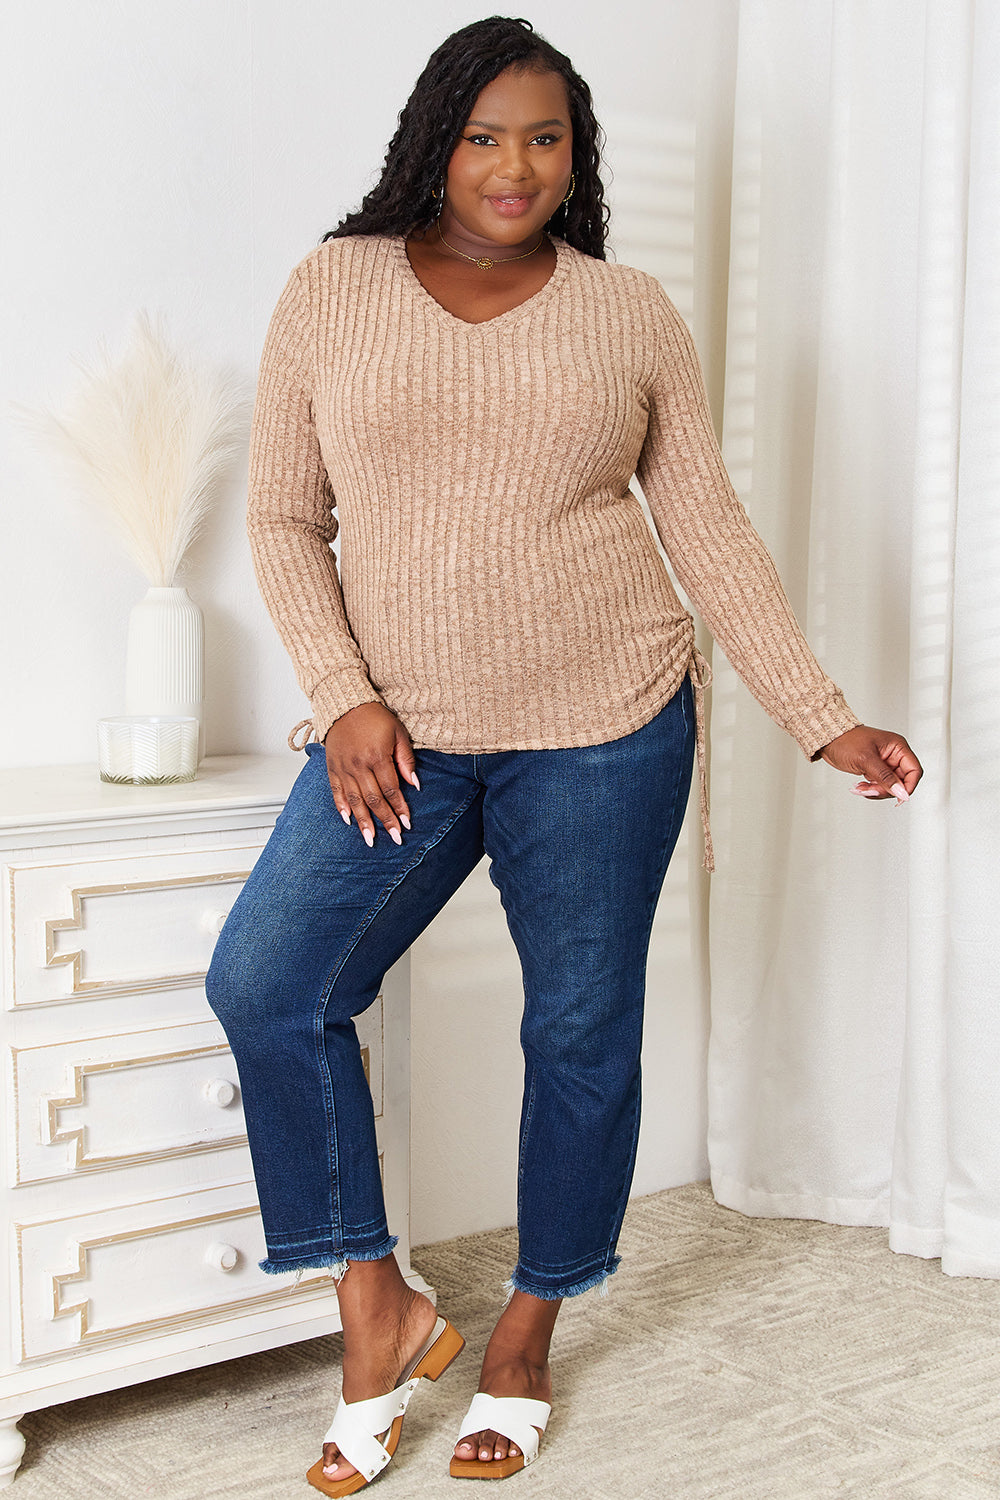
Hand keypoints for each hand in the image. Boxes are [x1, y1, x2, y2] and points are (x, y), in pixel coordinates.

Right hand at [324, 703, 418, 846]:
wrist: (345, 704)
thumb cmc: (374, 716)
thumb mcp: (398, 733)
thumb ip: (405, 759)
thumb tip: (414, 784)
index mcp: (376, 757)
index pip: (391, 790)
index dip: (400, 808)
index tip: (407, 823)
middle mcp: (358, 765)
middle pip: (374, 799)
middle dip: (385, 820)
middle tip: (395, 837)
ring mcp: (343, 768)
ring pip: (355, 801)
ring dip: (364, 822)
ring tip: (370, 839)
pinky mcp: (332, 767)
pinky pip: (336, 791)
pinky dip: (341, 807)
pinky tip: (348, 821)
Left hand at [819, 725, 922, 801]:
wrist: (828, 739)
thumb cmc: (846, 741)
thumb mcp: (866, 760)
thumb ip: (885, 777)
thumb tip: (902, 793)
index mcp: (898, 747)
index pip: (914, 770)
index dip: (909, 786)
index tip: (899, 797)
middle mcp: (894, 755)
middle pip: (902, 781)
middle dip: (886, 790)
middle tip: (870, 791)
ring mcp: (885, 763)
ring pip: (890, 786)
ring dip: (876, 791)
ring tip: (860, 788)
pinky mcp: (875, 770)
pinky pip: (879, 785)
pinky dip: (870, 789)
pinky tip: (859, 786)